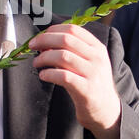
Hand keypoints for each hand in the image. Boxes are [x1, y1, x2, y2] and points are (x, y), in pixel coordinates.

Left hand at [29, 24, 120, 138]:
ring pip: (62, 56)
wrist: (106, 109)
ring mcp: (93, 73)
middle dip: (44, 40)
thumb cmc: (91, 82)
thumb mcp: (87, 61)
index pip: (73, 29)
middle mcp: (97, 57)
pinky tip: (43, 75)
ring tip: (37, 62)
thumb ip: (70, 50)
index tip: (40, 36)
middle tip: (32, 46)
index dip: (52, 30)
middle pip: (66, 39)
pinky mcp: (86, 89)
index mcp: (97, 47)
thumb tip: (44, 42)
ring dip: (44, 57)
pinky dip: (49, 73)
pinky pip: (63, 76)